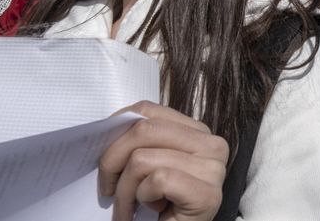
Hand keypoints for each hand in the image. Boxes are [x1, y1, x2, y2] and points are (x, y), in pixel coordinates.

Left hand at [99, 101, 228, 220]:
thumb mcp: (149, 165)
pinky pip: (158, 180)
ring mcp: (214, 169)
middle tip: (108, 189)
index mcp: (198, 132)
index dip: (117, 129)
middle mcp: (212, 144)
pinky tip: (151, 210)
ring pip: (143, 159)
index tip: (104, 155)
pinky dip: (142, 198)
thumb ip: (141, 142)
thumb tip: (109, 126)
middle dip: (112, 161)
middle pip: (143, 130)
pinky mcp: (208, 194)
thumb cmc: (157, 208)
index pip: (148, 110)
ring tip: (127, 208)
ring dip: (124, 190)